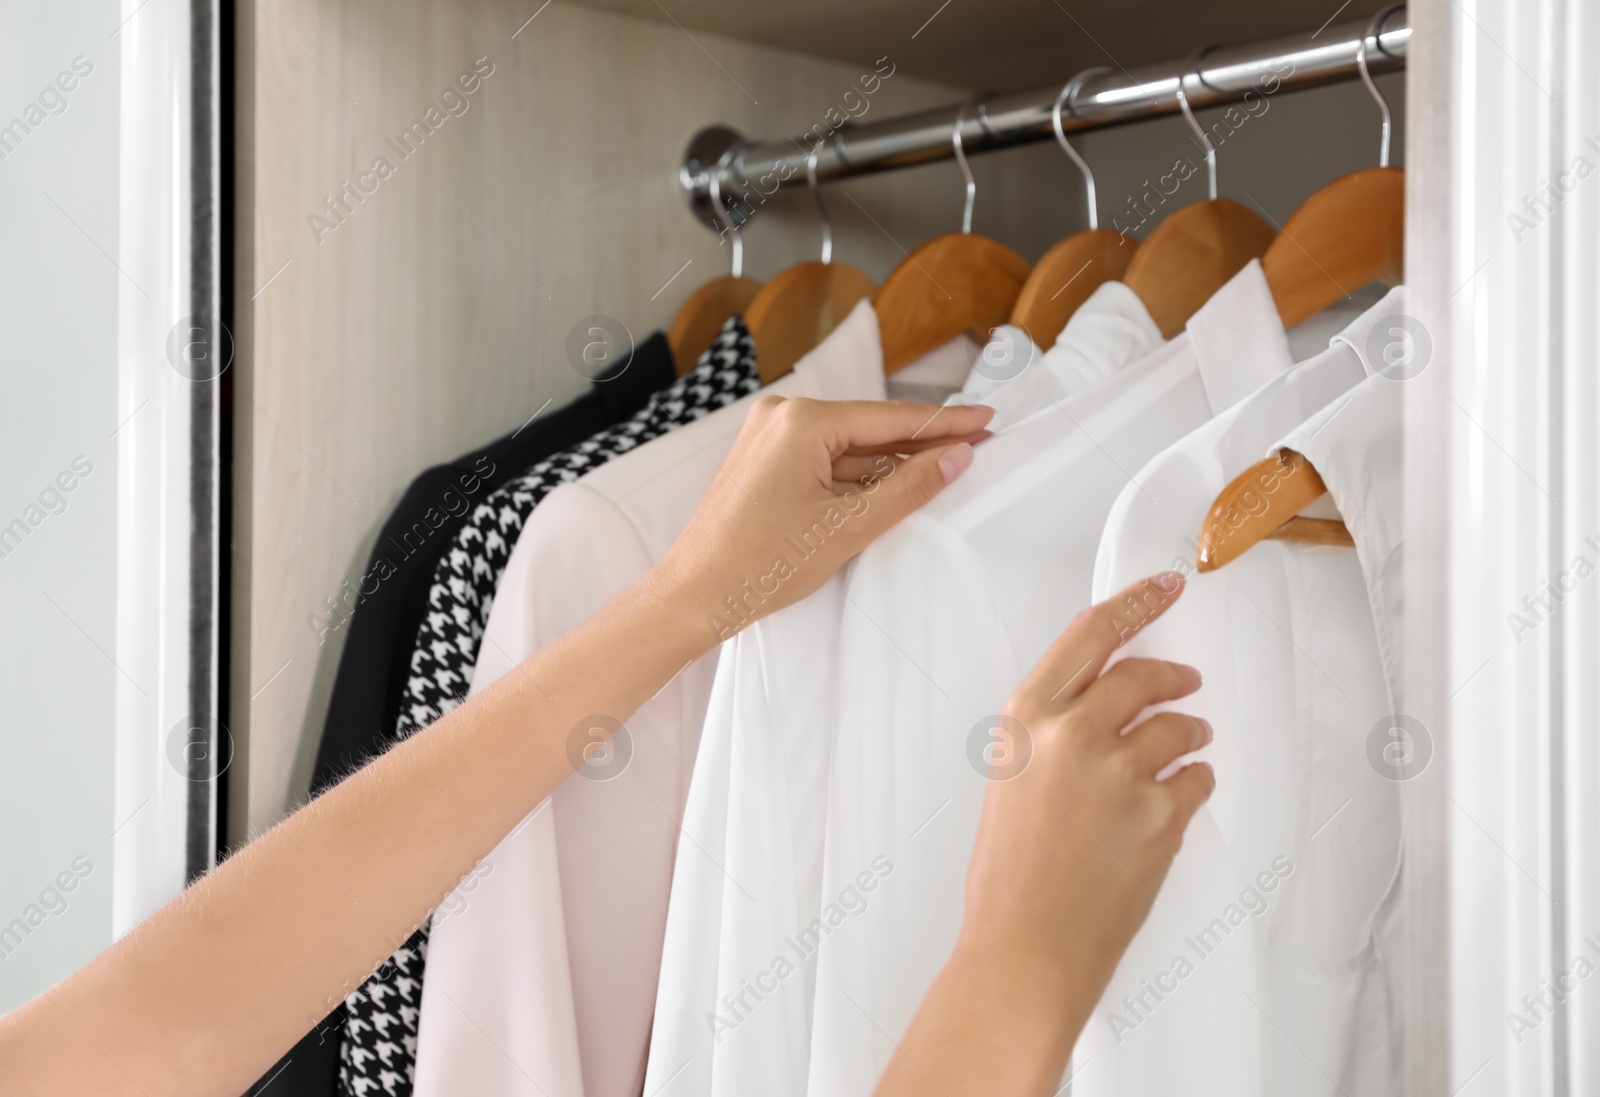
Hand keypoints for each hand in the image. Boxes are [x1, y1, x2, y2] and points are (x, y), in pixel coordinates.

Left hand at [648, 396, 992, 642]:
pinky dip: (857, 474)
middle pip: (870, 427)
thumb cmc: (760, 565)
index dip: (945, 422)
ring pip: (848, 446)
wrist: (695, 595)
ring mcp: (768, 436)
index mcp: (801, 422)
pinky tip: (895, 484)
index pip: (890, 418)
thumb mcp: (848, 528)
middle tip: (976, 442)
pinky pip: (824, 458)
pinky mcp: (763, 459)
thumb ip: (909, 488)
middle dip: (921, 441)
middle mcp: (781, 415)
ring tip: (946, 467)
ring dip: (891, 461)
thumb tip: (956, 457)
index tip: (987, 418)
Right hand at [965, 572, 1211, 1026]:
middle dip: (1173, 678)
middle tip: (1186, 683)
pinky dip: (1191, 788)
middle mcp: (1072, 734)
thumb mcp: (1013, 778)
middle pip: (1143, 675)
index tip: (1164, 586)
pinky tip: (1168, 808)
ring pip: (1180, 727)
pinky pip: (1196, 780)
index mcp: (1026, 719)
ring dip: (1188, 737)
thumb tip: (1106, 700)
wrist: (1024, 947)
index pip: (1090, 634)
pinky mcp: (1160, 815)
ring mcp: (1120, 773)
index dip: (1135, 603)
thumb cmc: (1009, 873)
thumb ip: (1054, 731)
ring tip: (1178, 755)